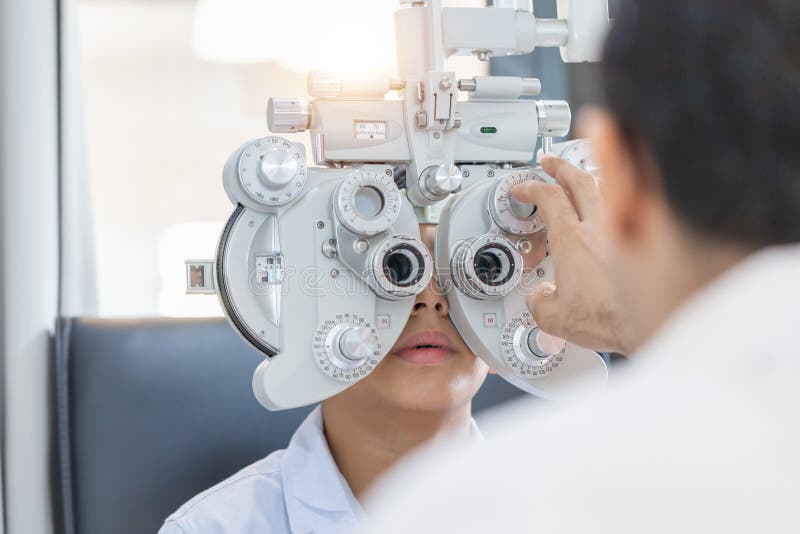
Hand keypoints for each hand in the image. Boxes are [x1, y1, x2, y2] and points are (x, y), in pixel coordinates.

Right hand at [512, 156, 632, 353]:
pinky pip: (635, 203)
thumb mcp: (554, 317)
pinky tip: (622, 204)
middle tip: (550, 163)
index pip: (548, 198)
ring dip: (591, 178)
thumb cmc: (608, 320)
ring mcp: (629, 228)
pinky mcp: (651, 238)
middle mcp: (600, 226)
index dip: (531, 188)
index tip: (523, 188)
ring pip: (609, 188)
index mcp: (572, 240)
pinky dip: (621, 196)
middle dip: (560, 167)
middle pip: (578, 180)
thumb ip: (540, 301)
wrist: (649, 326)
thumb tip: (540, 298)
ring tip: (584, 176)